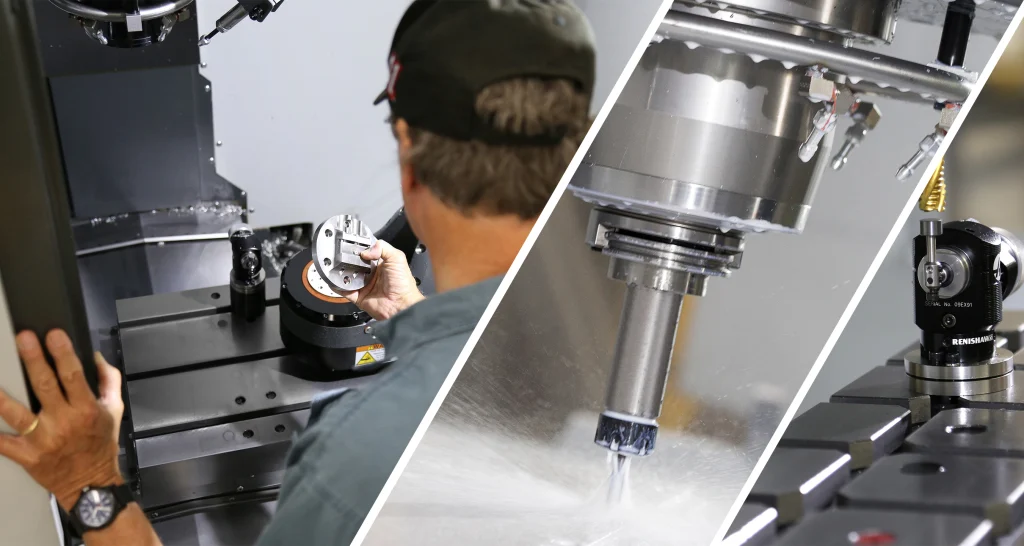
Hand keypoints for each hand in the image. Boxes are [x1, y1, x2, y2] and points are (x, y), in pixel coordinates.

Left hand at [0, 330, 124, 510]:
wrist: (91, 484)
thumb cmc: (101, 445)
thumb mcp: (115, 410)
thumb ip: (108, 380)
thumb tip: (95, 356)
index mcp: (86, 409)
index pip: (73, 375)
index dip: (63, 353)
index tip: (54, 335)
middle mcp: (64, 422)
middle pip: (45, 386)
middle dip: (33, 360)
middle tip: (23, 339)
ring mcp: (43, 440)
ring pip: (17, 414)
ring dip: (2, 397)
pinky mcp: (27, 455)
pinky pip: (3, 443)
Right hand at [341, 240, 423, 319]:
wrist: (401, 305)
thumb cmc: (403, 284)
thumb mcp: (397, 258)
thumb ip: (383, 247)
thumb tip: (365, 251)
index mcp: (381, 263)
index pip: (366, 252)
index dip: (359, 248)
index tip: (351, 244)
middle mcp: (372, 274)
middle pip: (354, 264)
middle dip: (348, 260)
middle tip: (342, 256)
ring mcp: (365, 285)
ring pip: (348, 276)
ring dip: (342, 272)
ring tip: (336, 266)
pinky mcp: (359, 296)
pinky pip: (345, 291)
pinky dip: (339, 286)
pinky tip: (335, 280)